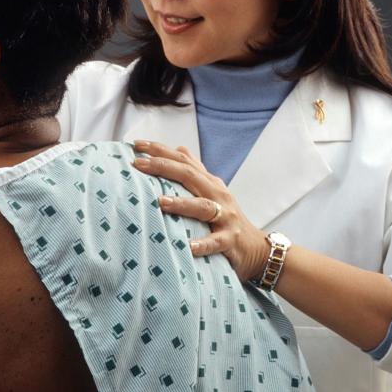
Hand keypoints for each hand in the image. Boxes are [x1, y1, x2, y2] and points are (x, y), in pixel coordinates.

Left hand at [131, 140, 268, 280]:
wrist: (256, 248)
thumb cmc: (227, 218)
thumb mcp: (212, 191)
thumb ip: (196, 171)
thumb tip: (179, 148)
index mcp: (209, 182)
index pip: (183, 160)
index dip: (160, 150)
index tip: (136, 144)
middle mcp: (218, 194)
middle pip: (190, 176)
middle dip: (163, 167)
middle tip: (137, 164)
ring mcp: (226, 217)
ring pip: (204, 206)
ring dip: (182, 204)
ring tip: (161, 202)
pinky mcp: (230, 240)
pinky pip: (216, 242)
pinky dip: (203, 243)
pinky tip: (189, 247)